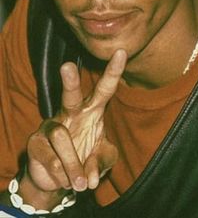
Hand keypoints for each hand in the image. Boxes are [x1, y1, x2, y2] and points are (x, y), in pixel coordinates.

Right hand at [26, 49, 126, 194]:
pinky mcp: (35, 142)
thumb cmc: (84, 159)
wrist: (57, 179)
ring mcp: (51, 126)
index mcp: (91, 112)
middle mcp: (71, 114)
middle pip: (70, 95)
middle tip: (67, 67)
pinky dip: (63, 177)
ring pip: (61, 138)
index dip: (113, 72)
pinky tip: (65, 181)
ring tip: (80, 184)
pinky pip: (51, 161)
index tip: (121, 52)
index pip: (104, 90)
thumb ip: (102, 163)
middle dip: (70, 82)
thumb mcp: (101, 160)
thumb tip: (92, 178)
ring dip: (74, 167)